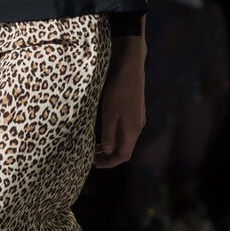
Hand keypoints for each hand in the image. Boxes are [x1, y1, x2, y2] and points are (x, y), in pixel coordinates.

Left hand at [95, 37, 144, 168]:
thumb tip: (108, 150)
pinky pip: (125, 129)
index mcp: (132, 130)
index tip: (94, 164)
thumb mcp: (110, 114)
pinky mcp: (135, 109)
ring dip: (110, 144)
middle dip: (108, 155)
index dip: (109, 162)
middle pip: (124, 148)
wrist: (131, 67)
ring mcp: (137, 117)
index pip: (123, 155)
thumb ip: (109, 134)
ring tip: (94, 145)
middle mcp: (138, 126)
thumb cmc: (119, 90)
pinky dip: (114, 134)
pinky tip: (103, 129)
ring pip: (124, 138)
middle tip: (91, 156)